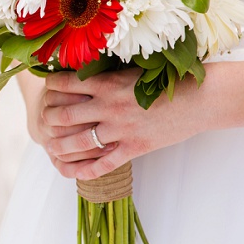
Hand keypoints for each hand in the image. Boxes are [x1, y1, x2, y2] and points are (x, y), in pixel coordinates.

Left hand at [38, 69, 210, 180]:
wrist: (201, 99)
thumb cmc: (170, 80)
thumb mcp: (135, 71)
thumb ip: (110, 75)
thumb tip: (86, 73)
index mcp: (109, 83)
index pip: (66, 84)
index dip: (50, 87)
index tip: (45, 88)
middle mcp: (110, 106)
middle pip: (65, 115)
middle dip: (49, 118)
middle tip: (43, 120)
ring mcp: (121, 129)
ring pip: (80, 142)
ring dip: (60, 146)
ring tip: (51, 147)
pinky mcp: (134, 148)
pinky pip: (104, 164)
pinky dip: (86, 170)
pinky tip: (74, 172)